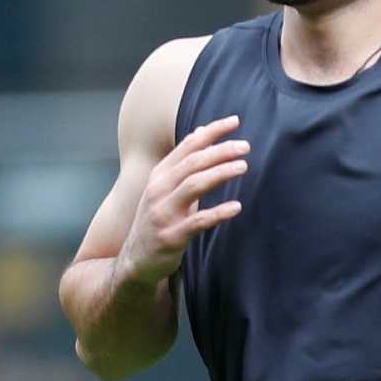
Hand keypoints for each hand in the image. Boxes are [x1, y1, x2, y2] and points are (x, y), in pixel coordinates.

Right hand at [117, 115, 248, 285]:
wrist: (136, 259)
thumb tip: (200, 133)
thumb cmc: (157, 221)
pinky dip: (218, 213)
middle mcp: (159, 189)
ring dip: (220, 174)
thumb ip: (182, 163)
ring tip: (243, 167)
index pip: (188, 146)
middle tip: (245, 146)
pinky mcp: (172, 236)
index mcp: (159, 175)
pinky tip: (237, 207)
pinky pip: (198, 222)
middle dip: (220, 151)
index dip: (211, 132)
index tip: (235, 122)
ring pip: (194, 185)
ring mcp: (164, 213)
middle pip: (193, 163)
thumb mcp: (164, 188)